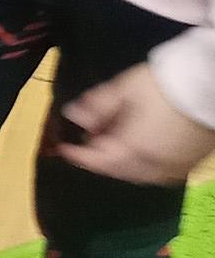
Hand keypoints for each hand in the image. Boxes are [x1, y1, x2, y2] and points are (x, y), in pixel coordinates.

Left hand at [60, 60, 214, 185]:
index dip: (79, 155)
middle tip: (90, 140)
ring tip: (114, 142)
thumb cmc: (167, 83)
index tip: (63, 149)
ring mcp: (178, 167)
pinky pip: (163, 172)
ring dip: (123, 164)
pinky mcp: (195, 162)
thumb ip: (98, 105)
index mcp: (135, 150)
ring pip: (142, 175)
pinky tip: (142, 147)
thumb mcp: (126, 88)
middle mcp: (156, 167)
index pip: (100, 161)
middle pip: (120, 170)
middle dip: (102, 159)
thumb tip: (72, 115)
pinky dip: (145, 164)